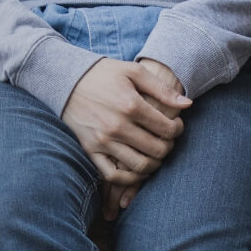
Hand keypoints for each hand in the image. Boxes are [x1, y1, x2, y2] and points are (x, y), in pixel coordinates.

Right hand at [103, 59, 188, 218]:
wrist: (63, 79)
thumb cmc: (101, 73)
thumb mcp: (132, 71)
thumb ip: (161, 88)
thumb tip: (187, 105)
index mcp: (130, 105)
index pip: (167, 129)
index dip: (177, 129)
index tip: (174, 125)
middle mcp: (117, 126)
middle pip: (157, 150)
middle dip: (169, 147)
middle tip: (166, 139)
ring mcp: (103, 140)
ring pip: (140, 166)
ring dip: (154, 164)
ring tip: (154, 154)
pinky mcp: (90, 149)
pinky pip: (113, 175)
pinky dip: (130, 179)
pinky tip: (137, 170)